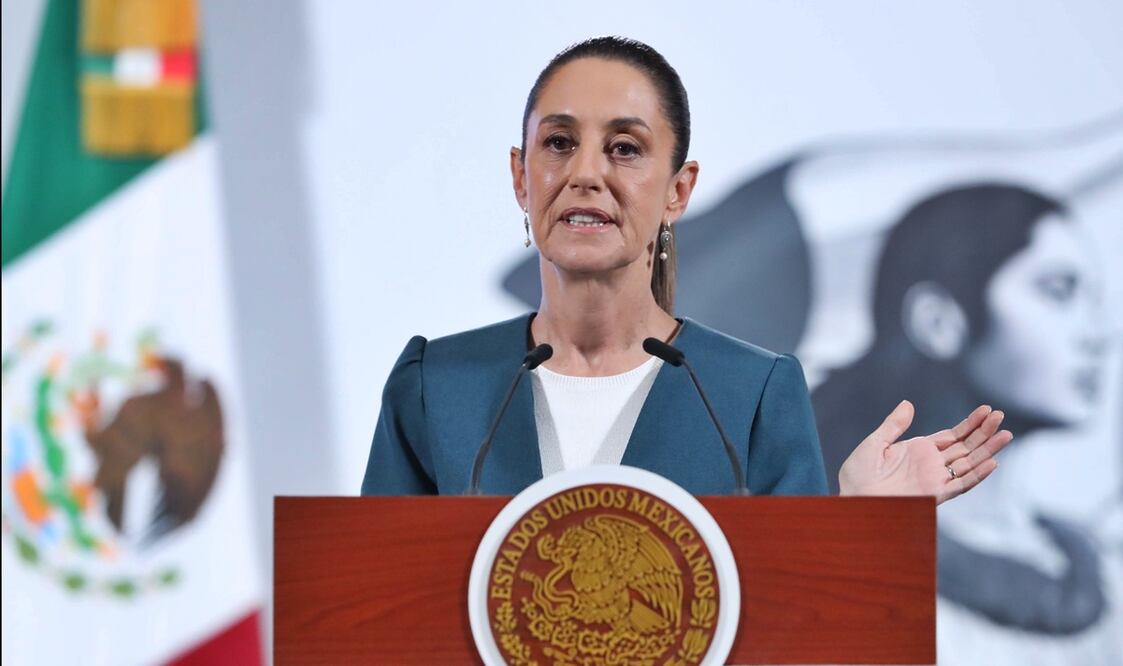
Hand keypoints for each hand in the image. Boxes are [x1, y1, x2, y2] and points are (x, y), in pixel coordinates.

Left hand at [838, 401, 1011, 503]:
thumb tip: (909, 404)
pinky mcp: (934, 494)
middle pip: (965, 447)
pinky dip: (977, 475)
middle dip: (984, 432)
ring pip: (969, 463)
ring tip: (1006, 434)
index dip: (970, 423)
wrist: (853, 499)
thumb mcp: (875, 443)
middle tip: (1001, 416)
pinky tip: (992, 463)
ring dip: (988, 450)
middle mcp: (931, 465)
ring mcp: (935, 479)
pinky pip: (960, 485)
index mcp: (918, 450)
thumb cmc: (857, 474)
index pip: (952, 435)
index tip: (986, 410)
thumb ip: (893, 425)